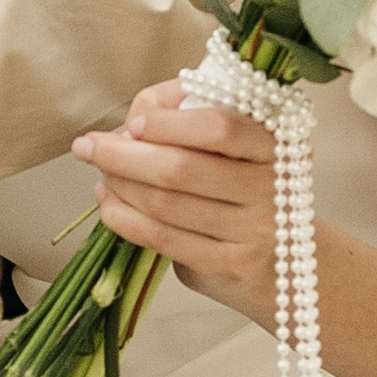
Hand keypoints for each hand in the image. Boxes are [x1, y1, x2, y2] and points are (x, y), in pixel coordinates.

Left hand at [73, 82, 280, 328]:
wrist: (287, 262)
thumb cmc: (248, 186)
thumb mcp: (236, 143)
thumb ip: (189, 112)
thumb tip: (136, 117)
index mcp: (276, 142)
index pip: (219, 127)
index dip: (168, 123)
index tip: (134, 123)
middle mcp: (271, 186)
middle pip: (182, 168)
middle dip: (122, 155)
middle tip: (89, 146)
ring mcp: (253, 230)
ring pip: (166, 204)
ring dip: (119, 186)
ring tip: (101, 175)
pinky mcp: (229, 265)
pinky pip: (163, 238)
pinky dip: (125, 220)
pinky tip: (110, 206)